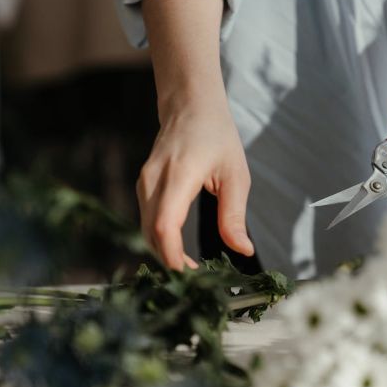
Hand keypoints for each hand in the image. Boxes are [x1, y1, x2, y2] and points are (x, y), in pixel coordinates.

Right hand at [137, 100, 253, 270]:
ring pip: (145, 230)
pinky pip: (146, 220)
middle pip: (151, 233)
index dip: (172, 255)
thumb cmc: (217, 136)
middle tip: (198, 280)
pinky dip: (160, 240)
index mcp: (179, 175)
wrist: (189, 105)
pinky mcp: (143, 186)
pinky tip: (179, 252)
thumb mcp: (236, 175)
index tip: (190, 275)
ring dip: (165, 253)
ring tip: (192, 270)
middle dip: (170, 262)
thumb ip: (234, 215)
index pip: (164, 224)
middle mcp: (154, 180)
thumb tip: (243, 250)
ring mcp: (144, 182)